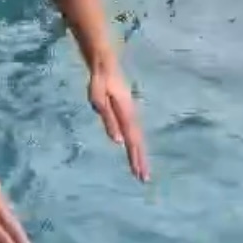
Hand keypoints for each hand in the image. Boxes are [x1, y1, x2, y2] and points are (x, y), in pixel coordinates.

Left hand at [89, 60, 149, 180]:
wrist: (105, 63)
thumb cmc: (99, 81)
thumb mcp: (99, 99)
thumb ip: (108, 119)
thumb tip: (117, 141)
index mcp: (126, 113)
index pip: (132, 140)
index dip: (135, 157)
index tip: (139, 173)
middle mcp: (132, 114)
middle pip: (137, 140)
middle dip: (140, 159)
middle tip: (144, 178)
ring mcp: (130, 111)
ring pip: (136, 136)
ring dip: (139, 152)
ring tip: (140, 169)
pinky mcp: (127, 110)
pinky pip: (133, 130)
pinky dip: (135, 142)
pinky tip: (135, 149)